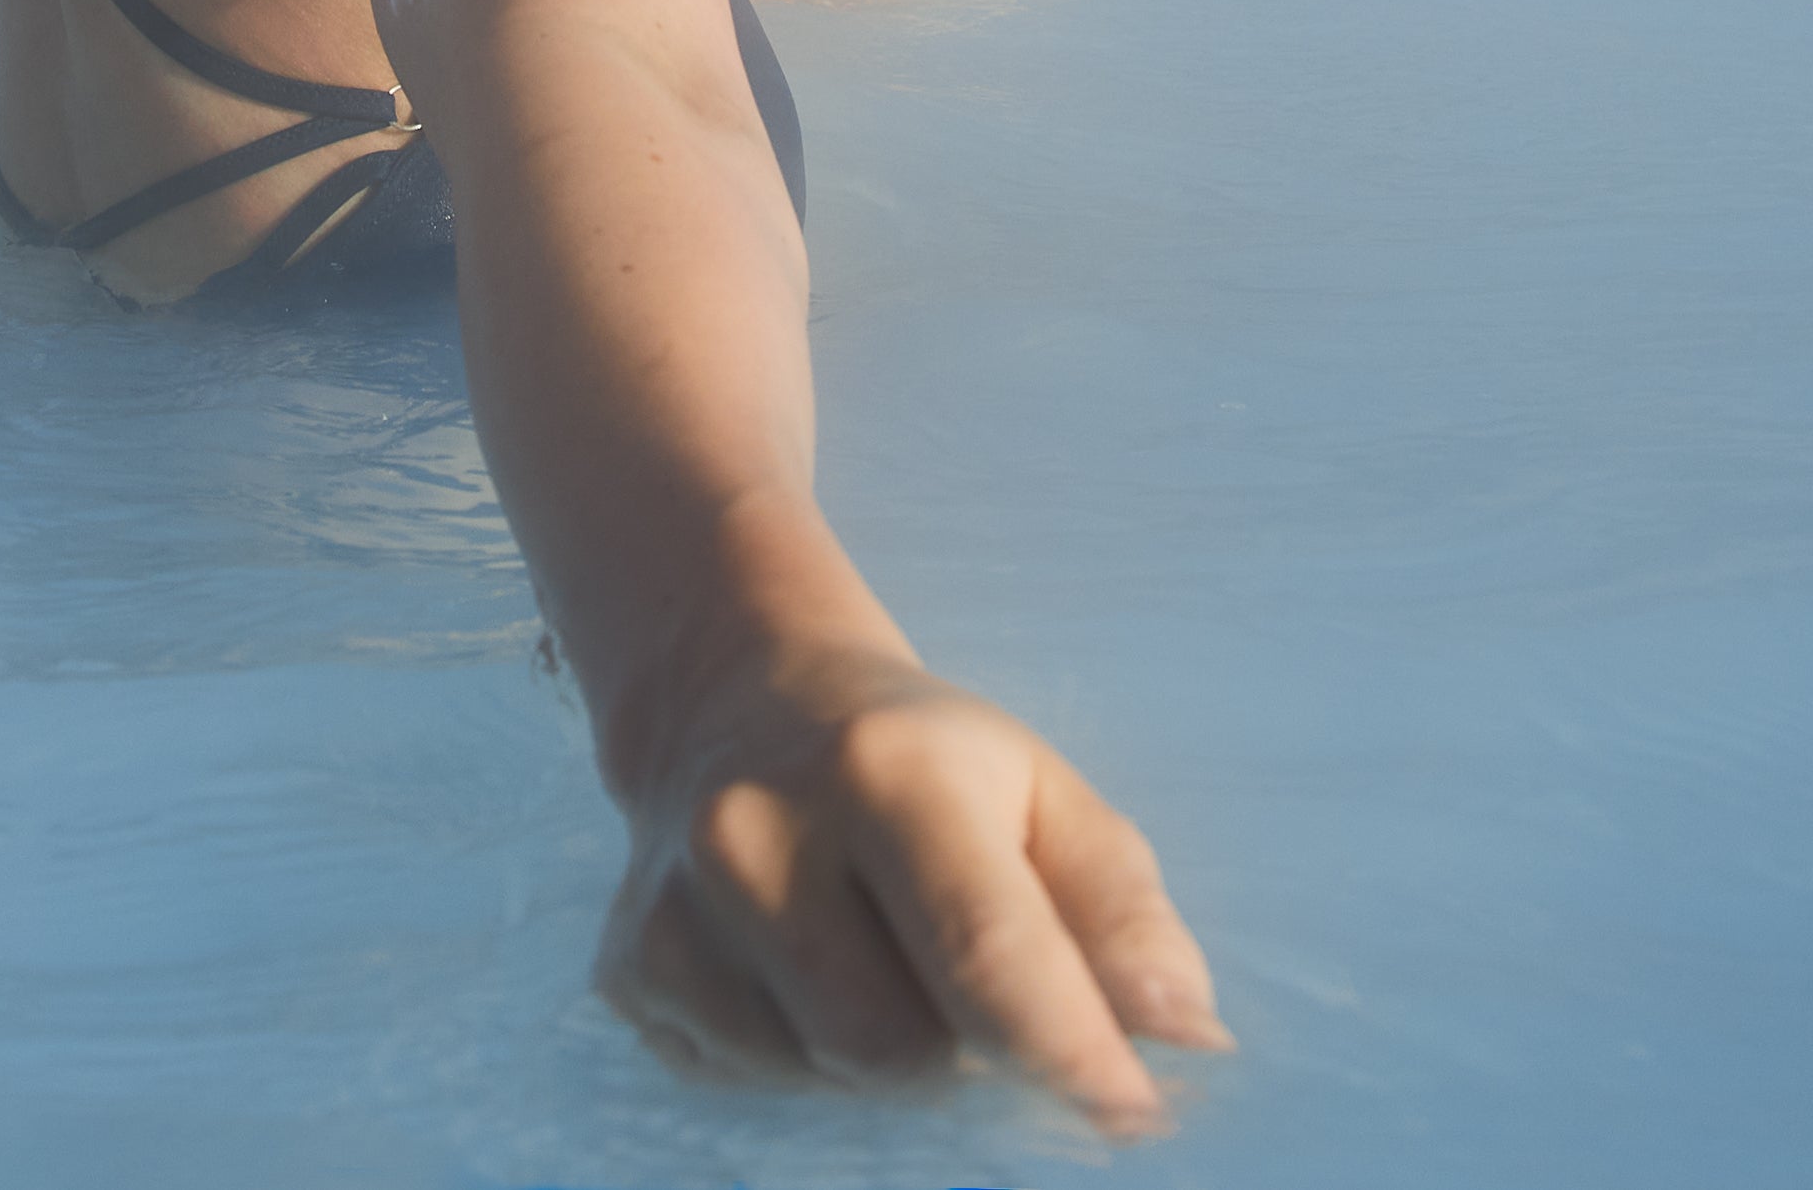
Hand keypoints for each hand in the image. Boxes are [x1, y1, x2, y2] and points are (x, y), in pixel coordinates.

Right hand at [595, 645, 1224, 1134]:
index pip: (985, 955)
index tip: (1133, 1113)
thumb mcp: (1043, 792)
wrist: (735, 699)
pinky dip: (802, 1057)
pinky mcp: (628, 971)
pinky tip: (801, 972)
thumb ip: (1124, 912)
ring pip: (826, 1077)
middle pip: (901, 1050)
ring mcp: (674, 908)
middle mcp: (756, 833)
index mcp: (883, 771)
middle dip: (961, 1044)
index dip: (1070, 1054)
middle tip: (961, 973)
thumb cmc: (924, 761)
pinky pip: (750, 1082)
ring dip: (883, 1054)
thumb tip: (1184, 1036)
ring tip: (875, 957)